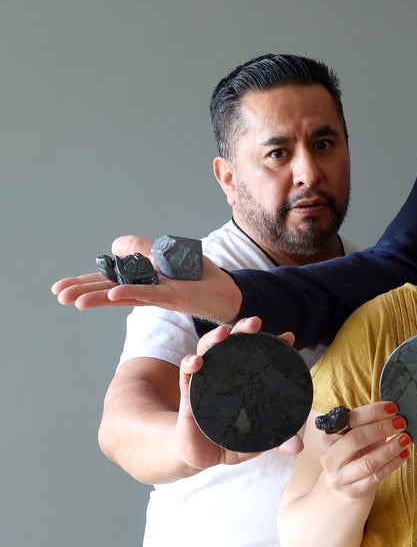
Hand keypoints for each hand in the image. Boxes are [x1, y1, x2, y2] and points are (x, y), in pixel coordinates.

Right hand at [51, 235, 241, 321]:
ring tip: (75, 302)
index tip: (60, 289)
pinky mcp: (175, 296)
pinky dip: (132, 293)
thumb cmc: (198, 276)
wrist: (228, 291)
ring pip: (124, 295)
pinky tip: (113, 295)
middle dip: (84, 291)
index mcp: (141, 280)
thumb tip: (114, 245)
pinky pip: (150, 294)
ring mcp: (159, 293)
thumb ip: (141, 249)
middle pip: (110, 289)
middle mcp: (147, 288)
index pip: (108, 280)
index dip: (86, 282)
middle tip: (58, 296)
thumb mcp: (167, 254)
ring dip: (100, 297)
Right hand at [177, 317, 300, 468]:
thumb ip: (277, 440)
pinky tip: (196, 361)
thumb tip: (298, 447)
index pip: (259, 356)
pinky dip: (189, 364)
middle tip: (255, 322)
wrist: (200, 454)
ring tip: (224, 332)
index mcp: (244, 381)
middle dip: (243, 329)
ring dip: (215, 338)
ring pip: (208, 351)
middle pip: (233, 345)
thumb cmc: (230, 439)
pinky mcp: (188, 395)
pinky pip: (186, 375)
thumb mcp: (256, 440)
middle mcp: (225, 375)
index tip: (288, 337)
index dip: (273, 344)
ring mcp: (206, 381)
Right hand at [316, 401, 410, 499]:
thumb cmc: (355, 456)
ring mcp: (339, 477)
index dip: (373, 412)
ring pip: (368, 462)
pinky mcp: (353, 492)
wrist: (344, 488)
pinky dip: (393, 464)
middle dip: (381, 428)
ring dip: (390, 448)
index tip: (392, 408)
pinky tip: (404, 454)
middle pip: (356, 440)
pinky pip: (376, 477)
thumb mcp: (357, 437)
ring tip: (406, 438)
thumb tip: (393, 409)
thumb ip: (369, 424)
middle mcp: (329, 457)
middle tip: (401, 422)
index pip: (350, 420)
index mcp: (328, 438)